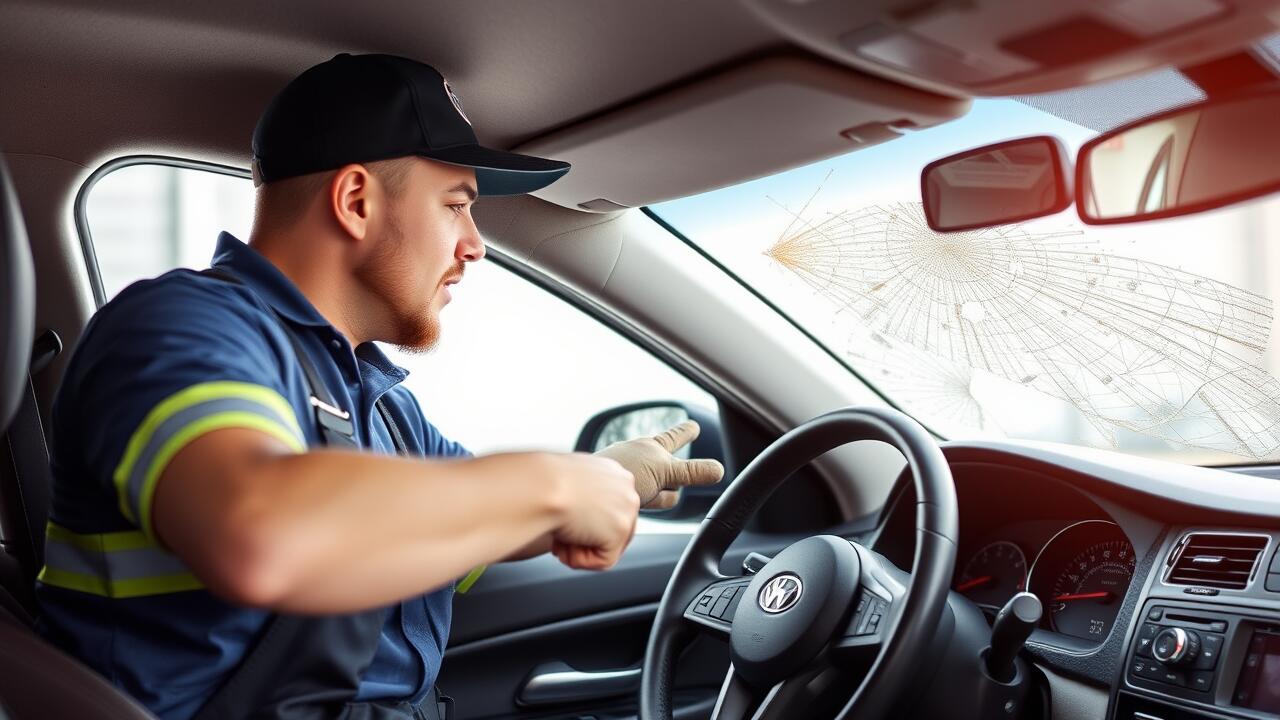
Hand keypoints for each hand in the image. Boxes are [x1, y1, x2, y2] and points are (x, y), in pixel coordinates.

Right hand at [544, 453, 639, 570]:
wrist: (541, 486)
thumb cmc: (543, 481)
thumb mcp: (568, 482)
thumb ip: (583, 496)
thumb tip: (582, 514)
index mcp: (613, 471)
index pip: (610, 508)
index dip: (585, 523)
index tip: (566, 524)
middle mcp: (626, 487)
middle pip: (612, 528)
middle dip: (585, 538)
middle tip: (560, 537)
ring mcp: (627, 509)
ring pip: (608, 545)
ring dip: (580, 548)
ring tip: (559, 539)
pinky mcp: (621, 530)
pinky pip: (604, 560)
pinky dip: (581, 560)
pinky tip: (564, 545)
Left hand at [594, 420, 724, 509]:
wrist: (583, 486)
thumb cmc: (622, 471)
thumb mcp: (665, 471)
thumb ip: (692, 472)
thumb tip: (720, 469)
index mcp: (652, 449)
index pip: (675, 439)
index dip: (685, 433)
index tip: (694, 426)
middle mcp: (638, 458)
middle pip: (663, 465)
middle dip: (671, 463)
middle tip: (680, 451)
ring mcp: (624, 475)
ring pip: (651, 486)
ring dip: (656, 493)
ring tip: (649, 497)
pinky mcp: (612, 494)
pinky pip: (634, 500)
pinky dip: (637, 504)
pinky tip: (632, 510)